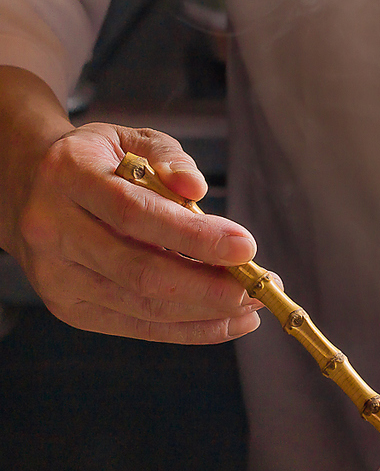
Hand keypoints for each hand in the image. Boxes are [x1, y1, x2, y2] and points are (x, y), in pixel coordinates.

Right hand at [13, 120, 261, 342]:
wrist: (29, 186)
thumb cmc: (97, 163)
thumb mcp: (130, 140)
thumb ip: (168, 158)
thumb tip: (197, 188)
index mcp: (68, 177)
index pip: (135, 213)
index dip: (195, 236)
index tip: (247, 247)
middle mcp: (52, 230)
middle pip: (141, 272)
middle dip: (210, 287)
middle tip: (259, 287)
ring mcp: (57, 276)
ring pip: (143, 308)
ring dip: (208, 312)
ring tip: (252, 304)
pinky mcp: (70, 309)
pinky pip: (140, 327)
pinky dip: (191, 329)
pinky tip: (229, 322)